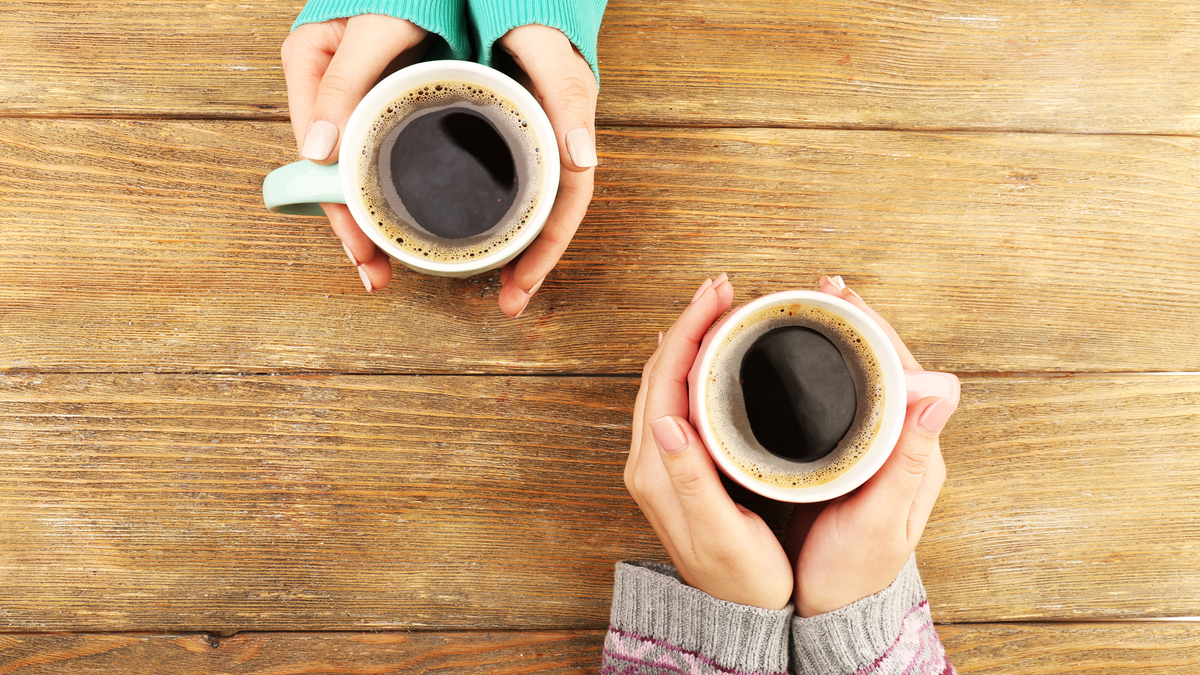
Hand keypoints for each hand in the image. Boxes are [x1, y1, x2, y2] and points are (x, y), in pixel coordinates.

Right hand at [281, 15, 431, 292]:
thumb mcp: (376, 29)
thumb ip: (347, 82)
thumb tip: (321, 151)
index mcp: (309, 65)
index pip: (316, 153)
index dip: (339, 204)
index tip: (362, 245)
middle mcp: (322, 88)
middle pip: (330, 172)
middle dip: (352, 226)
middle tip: (374, 271)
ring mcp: (345, 101)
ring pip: (346, 173)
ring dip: (362, 221)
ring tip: (379, 267)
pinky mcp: (372, 108)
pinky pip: (366, 159)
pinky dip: (376, 194)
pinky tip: (388, 227)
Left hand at [495, 25, 597, 316]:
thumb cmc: (534, 14)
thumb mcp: (552, 53)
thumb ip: (569, 96)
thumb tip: (584, 160)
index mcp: (567, 131)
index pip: (567, 204)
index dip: (548, 249)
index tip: (523, 287)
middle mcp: (551, 143)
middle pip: (546, 216)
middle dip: (530, 264)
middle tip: (508, 303)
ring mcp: (527, 141)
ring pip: (527, 206)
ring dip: (512, 249)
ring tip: (496, 286)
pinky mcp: (502, 133)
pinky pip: (503, 185)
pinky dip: (493, 215)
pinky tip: (473, 232)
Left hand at [625, 274, 793, 609]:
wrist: (736, 613)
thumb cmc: (740, 578)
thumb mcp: (720, 532)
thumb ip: (691, 479)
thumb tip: (666, 421)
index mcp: (656, 468)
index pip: (666, 379)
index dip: (690, 329)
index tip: (718, 294)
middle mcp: (650, 458)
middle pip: (662, 370)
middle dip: (691, 321)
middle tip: (725, 287)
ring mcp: (661, 460)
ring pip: (668, 380)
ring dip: (691, 338)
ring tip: (722, 307)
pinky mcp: (677, 463)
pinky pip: (679, 397)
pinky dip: (695, 364)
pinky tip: (713, 353)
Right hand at [785, 276, 958, 616]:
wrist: (832, 607)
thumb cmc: (854, 571)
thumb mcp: (880, 519)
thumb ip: (908, 460)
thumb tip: (944, 391)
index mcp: (916, 452)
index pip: (904, 371)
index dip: (874, 330)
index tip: (843, 298)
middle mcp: (899, 444)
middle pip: (883, 366)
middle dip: (855, 323)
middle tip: (822, 289)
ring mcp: (873, 449)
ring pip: (862, 379)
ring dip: (839, 341)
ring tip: (812, 308)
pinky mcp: (846, 457)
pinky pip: (841, 401)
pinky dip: (823, 371)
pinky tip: (800, 359)